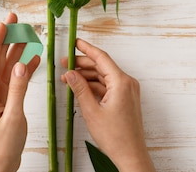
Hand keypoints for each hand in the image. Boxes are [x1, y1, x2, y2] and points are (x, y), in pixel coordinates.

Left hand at [0, 13, 40, 171]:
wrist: (1, 164)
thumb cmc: (3, 145)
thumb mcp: (13, 117)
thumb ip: (17, 89)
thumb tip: (20, 64)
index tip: (4, 23)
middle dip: (6, 38)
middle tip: (15, 19)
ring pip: (7, 66)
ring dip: (16, 50)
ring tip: (27, 33)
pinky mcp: (7, 100)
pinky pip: (16, 79)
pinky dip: (25, 68)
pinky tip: (34, 59)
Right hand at [61, 39, 154, 171]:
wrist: (130, 154)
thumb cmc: (116, 137)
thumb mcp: (92, 111)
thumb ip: (80, 89)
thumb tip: (70, 74)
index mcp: (121, 82)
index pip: (102, 58)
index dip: (86, 49)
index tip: (76, 42)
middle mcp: (127, 83)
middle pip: (102, 66)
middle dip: (83, 63)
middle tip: (65, 62)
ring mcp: (127, 91)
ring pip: (104, 76)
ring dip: (87, 76)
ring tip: (68, 77)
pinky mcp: (125, 99)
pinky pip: (108, 86)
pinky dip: (94, 86)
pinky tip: (80, 88)